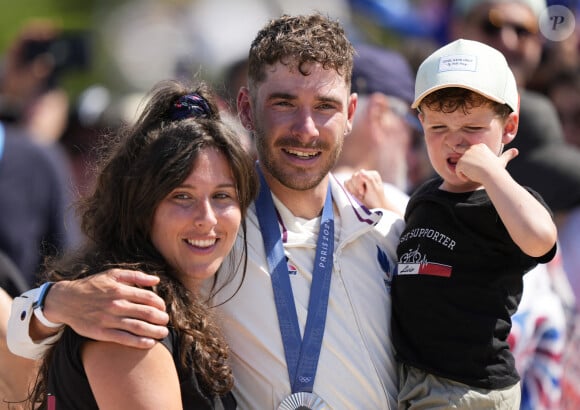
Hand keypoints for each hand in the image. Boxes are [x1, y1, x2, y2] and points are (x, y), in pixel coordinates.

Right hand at [43, 270, 168, 348]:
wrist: (66, 300)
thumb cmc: (92, 286)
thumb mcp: (113, 274)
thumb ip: (136, 276)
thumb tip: (156, 279)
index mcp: (121, 289)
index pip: (149, 298)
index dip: (160, 304)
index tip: (163, 309)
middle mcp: (116, 304)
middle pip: (147, 313)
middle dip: (161, 319)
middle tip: (166, 321)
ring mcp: (109, 319)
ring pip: (138, 327)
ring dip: (155, 331)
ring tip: (163, 333)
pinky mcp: (101, 333)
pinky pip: (125, 339)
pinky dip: (140, 342)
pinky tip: (150, 343)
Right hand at [344, 169, 402, 215]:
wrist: (374, 208)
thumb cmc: (376, 199)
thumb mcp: (374, 189)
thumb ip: (369, 179)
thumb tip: (361, 171)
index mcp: (372, 174)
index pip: (359, 174)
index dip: (359, 184)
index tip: (363, 193)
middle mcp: (365, 175)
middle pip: (353, 177)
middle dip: (357, 188)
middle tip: (362, 195)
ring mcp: (359, 180)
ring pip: (348, 181)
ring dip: (353, 191)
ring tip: (360, 196)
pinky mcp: (354, 184)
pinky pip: (346, 184)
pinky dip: (350, 190)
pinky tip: (356, 195)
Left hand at [455, 144, 518, 183]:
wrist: (492, 174)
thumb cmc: (497, 169)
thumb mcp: (502, 161)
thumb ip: (507, 155)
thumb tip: (516, 151)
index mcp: (480, 146)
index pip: (471, 154)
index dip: (473, 162)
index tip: (479, 167)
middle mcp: (472, 148)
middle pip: (465, 159)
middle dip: (467, 165)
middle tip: (474, 171)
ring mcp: (466, 154)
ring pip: (461, 166)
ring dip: (466, 172)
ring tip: (475, 175)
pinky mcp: (461, 162)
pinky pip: (457, 171)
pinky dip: (462, 176)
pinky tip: (469, 177)